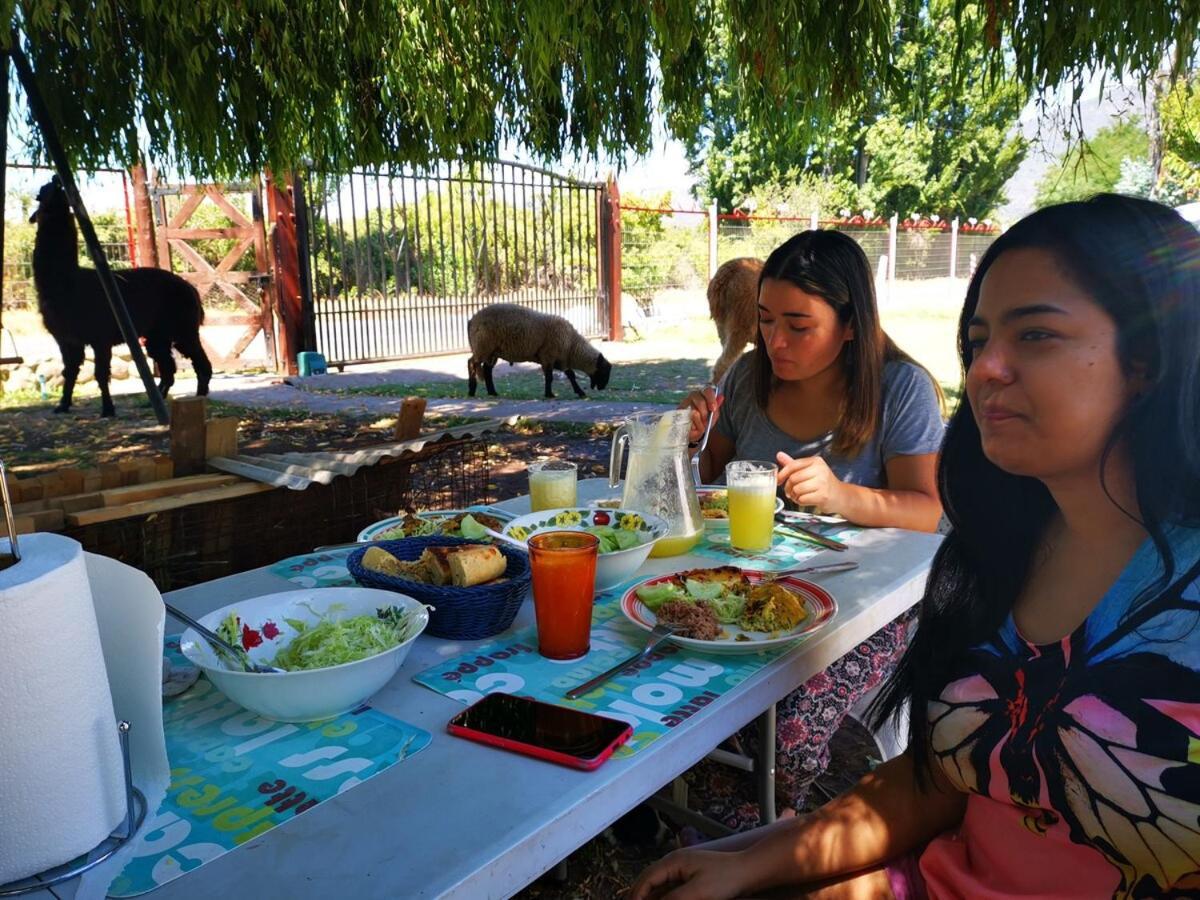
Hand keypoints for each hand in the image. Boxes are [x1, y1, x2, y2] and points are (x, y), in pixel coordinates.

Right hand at [627, 848, 749, 899]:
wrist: (748, 871)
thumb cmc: (725, 879)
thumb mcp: (698, 893)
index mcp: (674, 862)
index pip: (647, 878)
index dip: (636, 894)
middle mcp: (674, 862)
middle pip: (649, 879)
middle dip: (638, 894)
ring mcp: (682, 868)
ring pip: (658, 883)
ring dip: (650, 895)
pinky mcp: (690, 876)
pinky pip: (669, 886)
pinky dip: (662, 895)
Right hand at [680, 386, 722, 444]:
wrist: (691, 433)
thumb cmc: (703, 422)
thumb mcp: (712, 416)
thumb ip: (716, 406)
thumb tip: (721, 396)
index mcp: (703, 394)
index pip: (707, 390)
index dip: (711, 399)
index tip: (713, 409)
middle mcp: (693, 396)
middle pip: (700, 400)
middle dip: (705, 413)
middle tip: (706, 422)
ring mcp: (684, 403)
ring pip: (694, 411)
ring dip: (698, 422)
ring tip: (699, 427)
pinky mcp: (678, 411)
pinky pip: (687, 418)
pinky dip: (691, 425)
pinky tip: (692, 427)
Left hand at [776, 452, 844, 512]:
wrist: (841, 496)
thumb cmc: (823, 483)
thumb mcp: (809, 470)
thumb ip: (794, 464)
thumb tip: (779, 455)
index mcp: (816, 461)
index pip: (793, 465)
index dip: (782, 474)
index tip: (779, 481)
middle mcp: (820, 470)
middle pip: (793, 478)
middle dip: (788, 487)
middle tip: (790, 491)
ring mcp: (823, 483)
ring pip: (797, 489)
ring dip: (794, 495)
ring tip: (799, 496)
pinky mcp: (823, 496)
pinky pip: (802, 499)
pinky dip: (800, 501)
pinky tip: (805, 500)